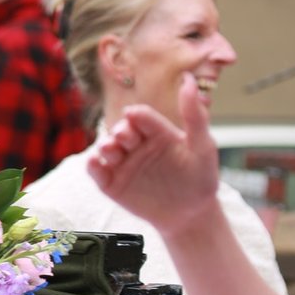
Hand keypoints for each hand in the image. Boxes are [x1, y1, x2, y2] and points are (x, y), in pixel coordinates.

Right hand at [87, 72, 220, 239]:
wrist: (191, 214)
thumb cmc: (200, 177)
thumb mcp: (202, 145)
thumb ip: (194, 114)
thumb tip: (189, 79)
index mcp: (157, 131)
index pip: (142, 117)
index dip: (136, 116)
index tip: (134, 116)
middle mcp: (137, 144)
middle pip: (120, 131)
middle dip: (120, 132)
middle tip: (126, 138)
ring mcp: (123, 164)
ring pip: (105, 149)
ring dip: (105, 146)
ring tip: (112, 150)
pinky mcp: (112, 184)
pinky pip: (96, 172)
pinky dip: (92, 166)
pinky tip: (96, 163)